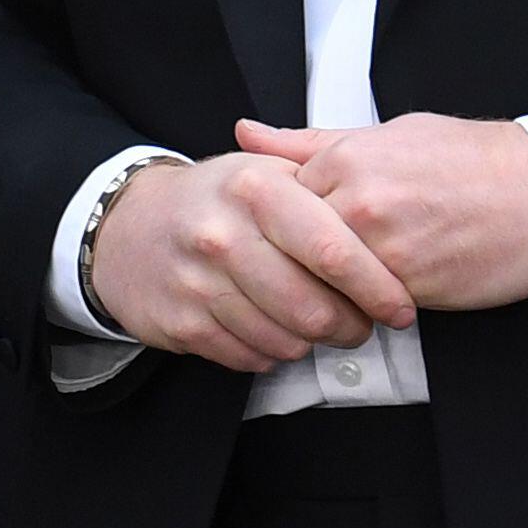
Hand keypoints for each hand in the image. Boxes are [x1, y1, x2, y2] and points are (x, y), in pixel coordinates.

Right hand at [86, 152, 414, 372]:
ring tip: (314, 323)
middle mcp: (224, 235)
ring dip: (313, 342)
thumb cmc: (213, 200)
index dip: (378, 288)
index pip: (334, 251)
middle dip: (351, 326)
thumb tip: (386, 211)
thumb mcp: (263, 170)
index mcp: (255, 188)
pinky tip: (271, 328)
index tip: (400, 306)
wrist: (127, 227)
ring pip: (286, 341)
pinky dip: (273, 352)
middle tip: (360, 323)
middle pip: (314, 309)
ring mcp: (199, 283)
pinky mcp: (183, 324)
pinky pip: (252, 358)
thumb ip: (324, 184)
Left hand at [236, 114, 527, 310]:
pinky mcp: (412, 286)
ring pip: (323, 283)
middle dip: (291, 264)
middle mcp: (358, 200)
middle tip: (300, 272)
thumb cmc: (471, 159)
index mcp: (346, 157)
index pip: (274, 201)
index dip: (276, 224)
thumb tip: (247, 132)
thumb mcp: (388, 133)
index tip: (283, 235)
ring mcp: (384, 246)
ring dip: (325, 291)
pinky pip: (365, 307)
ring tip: (337, 288)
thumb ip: (311, 142)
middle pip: (290, 247)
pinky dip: (363, 308)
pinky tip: (373, 300)